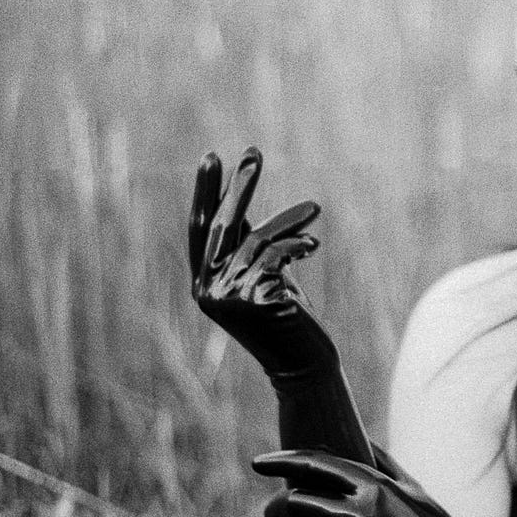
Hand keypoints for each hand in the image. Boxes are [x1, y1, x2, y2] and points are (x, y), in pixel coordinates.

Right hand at [189, 148, 373, 463]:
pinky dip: (296, 244)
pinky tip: (313, 243)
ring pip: (256, 241)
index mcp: (203, 282)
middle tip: (254, 152)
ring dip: (288, 219)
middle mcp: (208, 290)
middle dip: (239, 186)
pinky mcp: (254, 301)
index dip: (206, 193)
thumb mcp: (261, 274)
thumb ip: (247, 242)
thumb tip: (238, 197)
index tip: (212, 156)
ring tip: (315, 208)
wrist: (303, 364)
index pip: (201, 229)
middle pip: (222, 227)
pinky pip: (276, 256)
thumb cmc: (285, 318)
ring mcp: (228, 298)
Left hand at [253, 449, 516, 516]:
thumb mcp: (413, 490)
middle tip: (271, 508)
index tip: (259, 463)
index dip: (280, 462)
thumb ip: (382, 464)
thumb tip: (358, 439)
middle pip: (295, 499)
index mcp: (373, 485)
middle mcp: (358, 513)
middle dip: (277, 504)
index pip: (312, 464)